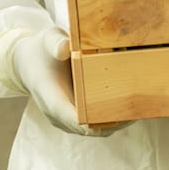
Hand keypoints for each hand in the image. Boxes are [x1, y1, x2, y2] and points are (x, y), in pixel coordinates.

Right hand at [0, 28, 127, 136]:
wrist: (28, 63)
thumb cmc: (41, 50)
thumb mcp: (47, 40)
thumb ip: (55, 43)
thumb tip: (65, 49)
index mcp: (50, 98)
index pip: (72, 118)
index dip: (93, 122)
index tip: (115, 119)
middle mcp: (58, 115)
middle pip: (89, 128)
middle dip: (114, 122)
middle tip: (139, 110)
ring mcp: (67, 119)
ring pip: (95, 129)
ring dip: (116, 122)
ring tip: (141, 110)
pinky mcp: (76, 116)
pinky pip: (96, 124)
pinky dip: (112, 118)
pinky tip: (130, 107)